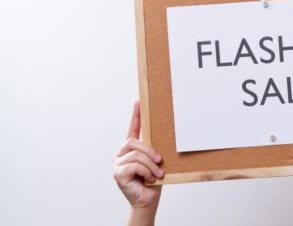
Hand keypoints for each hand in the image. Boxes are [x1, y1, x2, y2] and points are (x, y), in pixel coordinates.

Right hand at [113, 101, 162, 224]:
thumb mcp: (156, 162)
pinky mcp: (117, 173)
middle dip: (149, 151)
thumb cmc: (153, 181)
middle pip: (134, 142)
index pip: (133, 128)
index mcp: (132, 149)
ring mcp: (117, 163)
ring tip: (157, 174)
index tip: (139, 101)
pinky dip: (145, 172)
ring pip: (136, 155)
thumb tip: (165, 135)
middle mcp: (121, 153)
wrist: (148, 200)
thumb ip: (154, 150)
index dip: (136, 114)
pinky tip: (149, 179)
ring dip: (150, 165)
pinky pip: (134, 166)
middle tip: (160, 160)